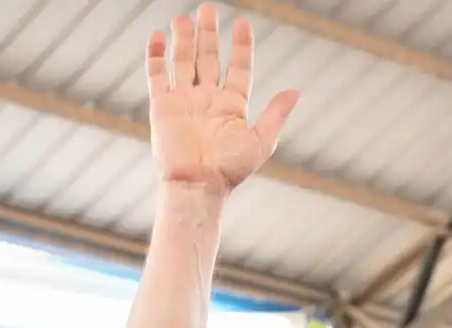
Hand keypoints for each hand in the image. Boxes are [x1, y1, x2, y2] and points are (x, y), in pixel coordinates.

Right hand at [147, 3, 298, 195]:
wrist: (197, 185)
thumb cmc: (229, 169)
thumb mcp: (260, 141)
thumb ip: (276, 114)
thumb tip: (295, 91)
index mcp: (232, 105)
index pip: (237, 67)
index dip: (240, 46)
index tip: (242, 24)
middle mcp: (207, 99)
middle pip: (208, 58)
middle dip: (208, 33)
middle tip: (208, 8)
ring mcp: (184, 100)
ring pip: (183, 61)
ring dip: (184, 39)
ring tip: (184, 17)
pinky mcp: (162, 106)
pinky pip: (156, 75)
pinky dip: (156, 56)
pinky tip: (157, 36)